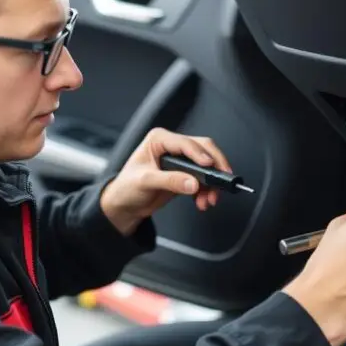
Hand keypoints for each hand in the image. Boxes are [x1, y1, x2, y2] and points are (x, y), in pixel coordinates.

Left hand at [100, 127, 232, 234]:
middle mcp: (172, 147)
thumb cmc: (126, 188)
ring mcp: (180, 161)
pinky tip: (203, 200)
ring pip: (207, 166)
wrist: (124, 205)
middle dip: (214, 168)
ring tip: (209, 199)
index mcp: (159, 140)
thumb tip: (192, 182)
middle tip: (221, 181)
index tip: (210, 166)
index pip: (186, 143)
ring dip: (212, 183)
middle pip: (203, 150)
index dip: (200, 154)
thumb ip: (170, 181)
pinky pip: (204, 180)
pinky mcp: (185, 174)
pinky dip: (207, 190)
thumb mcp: (145, 182)